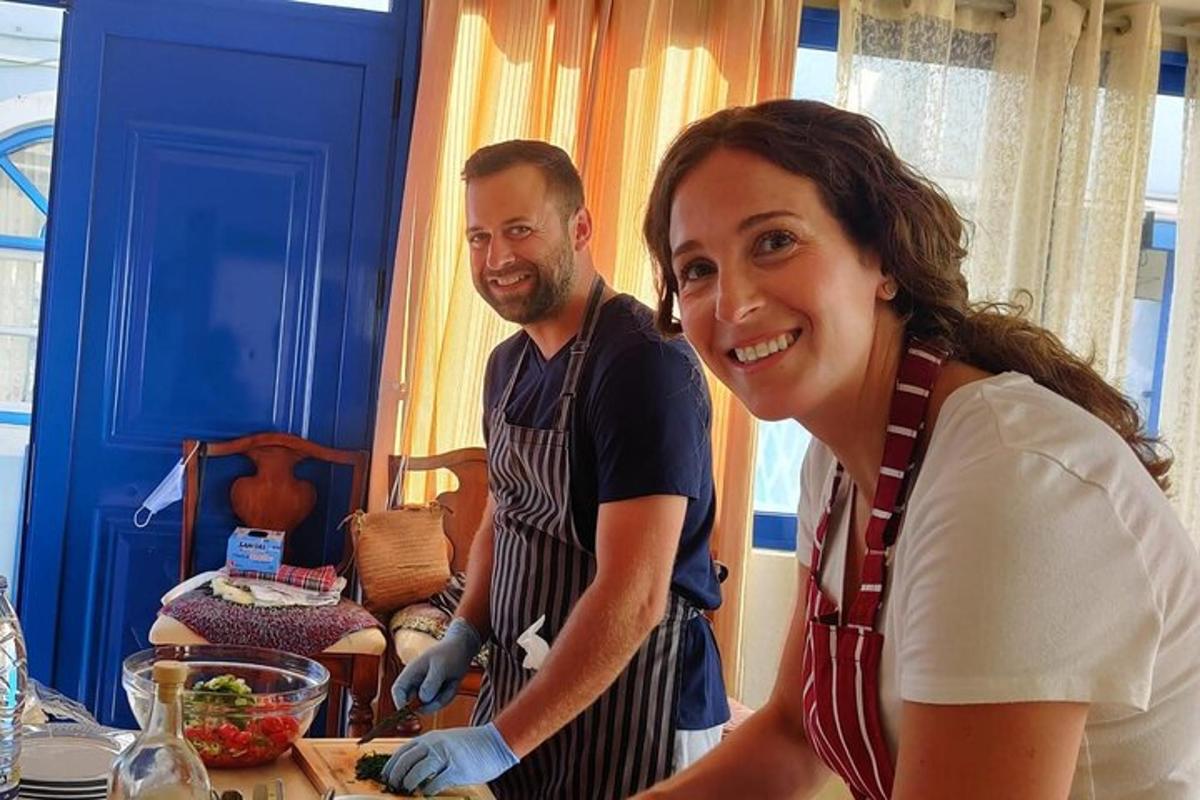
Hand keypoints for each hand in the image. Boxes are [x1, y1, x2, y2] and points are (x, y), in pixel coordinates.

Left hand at [382, 723, 517, 794]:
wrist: (495, 742)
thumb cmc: (471, 744)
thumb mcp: (446, 740)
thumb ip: (430, 749)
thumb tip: (411, 765)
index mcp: (431, 738)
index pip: (403, 750)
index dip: (391, 764)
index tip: (385, 775)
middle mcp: (435, 745)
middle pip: (406, 761)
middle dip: (395, 776)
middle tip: (393, 786)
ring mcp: (446, 756)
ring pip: (417, 772)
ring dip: (409, 783)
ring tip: (408, 790)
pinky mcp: (456, 769)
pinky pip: (435, 782)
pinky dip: (428, 790)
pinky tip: (428, 792)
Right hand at [392, 617, 481, 713]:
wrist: (463, 648)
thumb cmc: (450, 653)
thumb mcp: (441, 666)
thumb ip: (431, 682)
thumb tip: (423, 699)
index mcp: (411, 672)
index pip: (397, 691)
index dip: (401, 703)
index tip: (413, 712)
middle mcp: (415, 682)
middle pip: (414, 704)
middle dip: (430, 703)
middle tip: (445, 691)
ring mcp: (425, 688)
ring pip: (429, 705)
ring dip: (442, 697)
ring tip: (451, 681)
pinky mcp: (435, 692)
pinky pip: (439, 702)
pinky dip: (448, 696)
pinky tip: (453, 683)